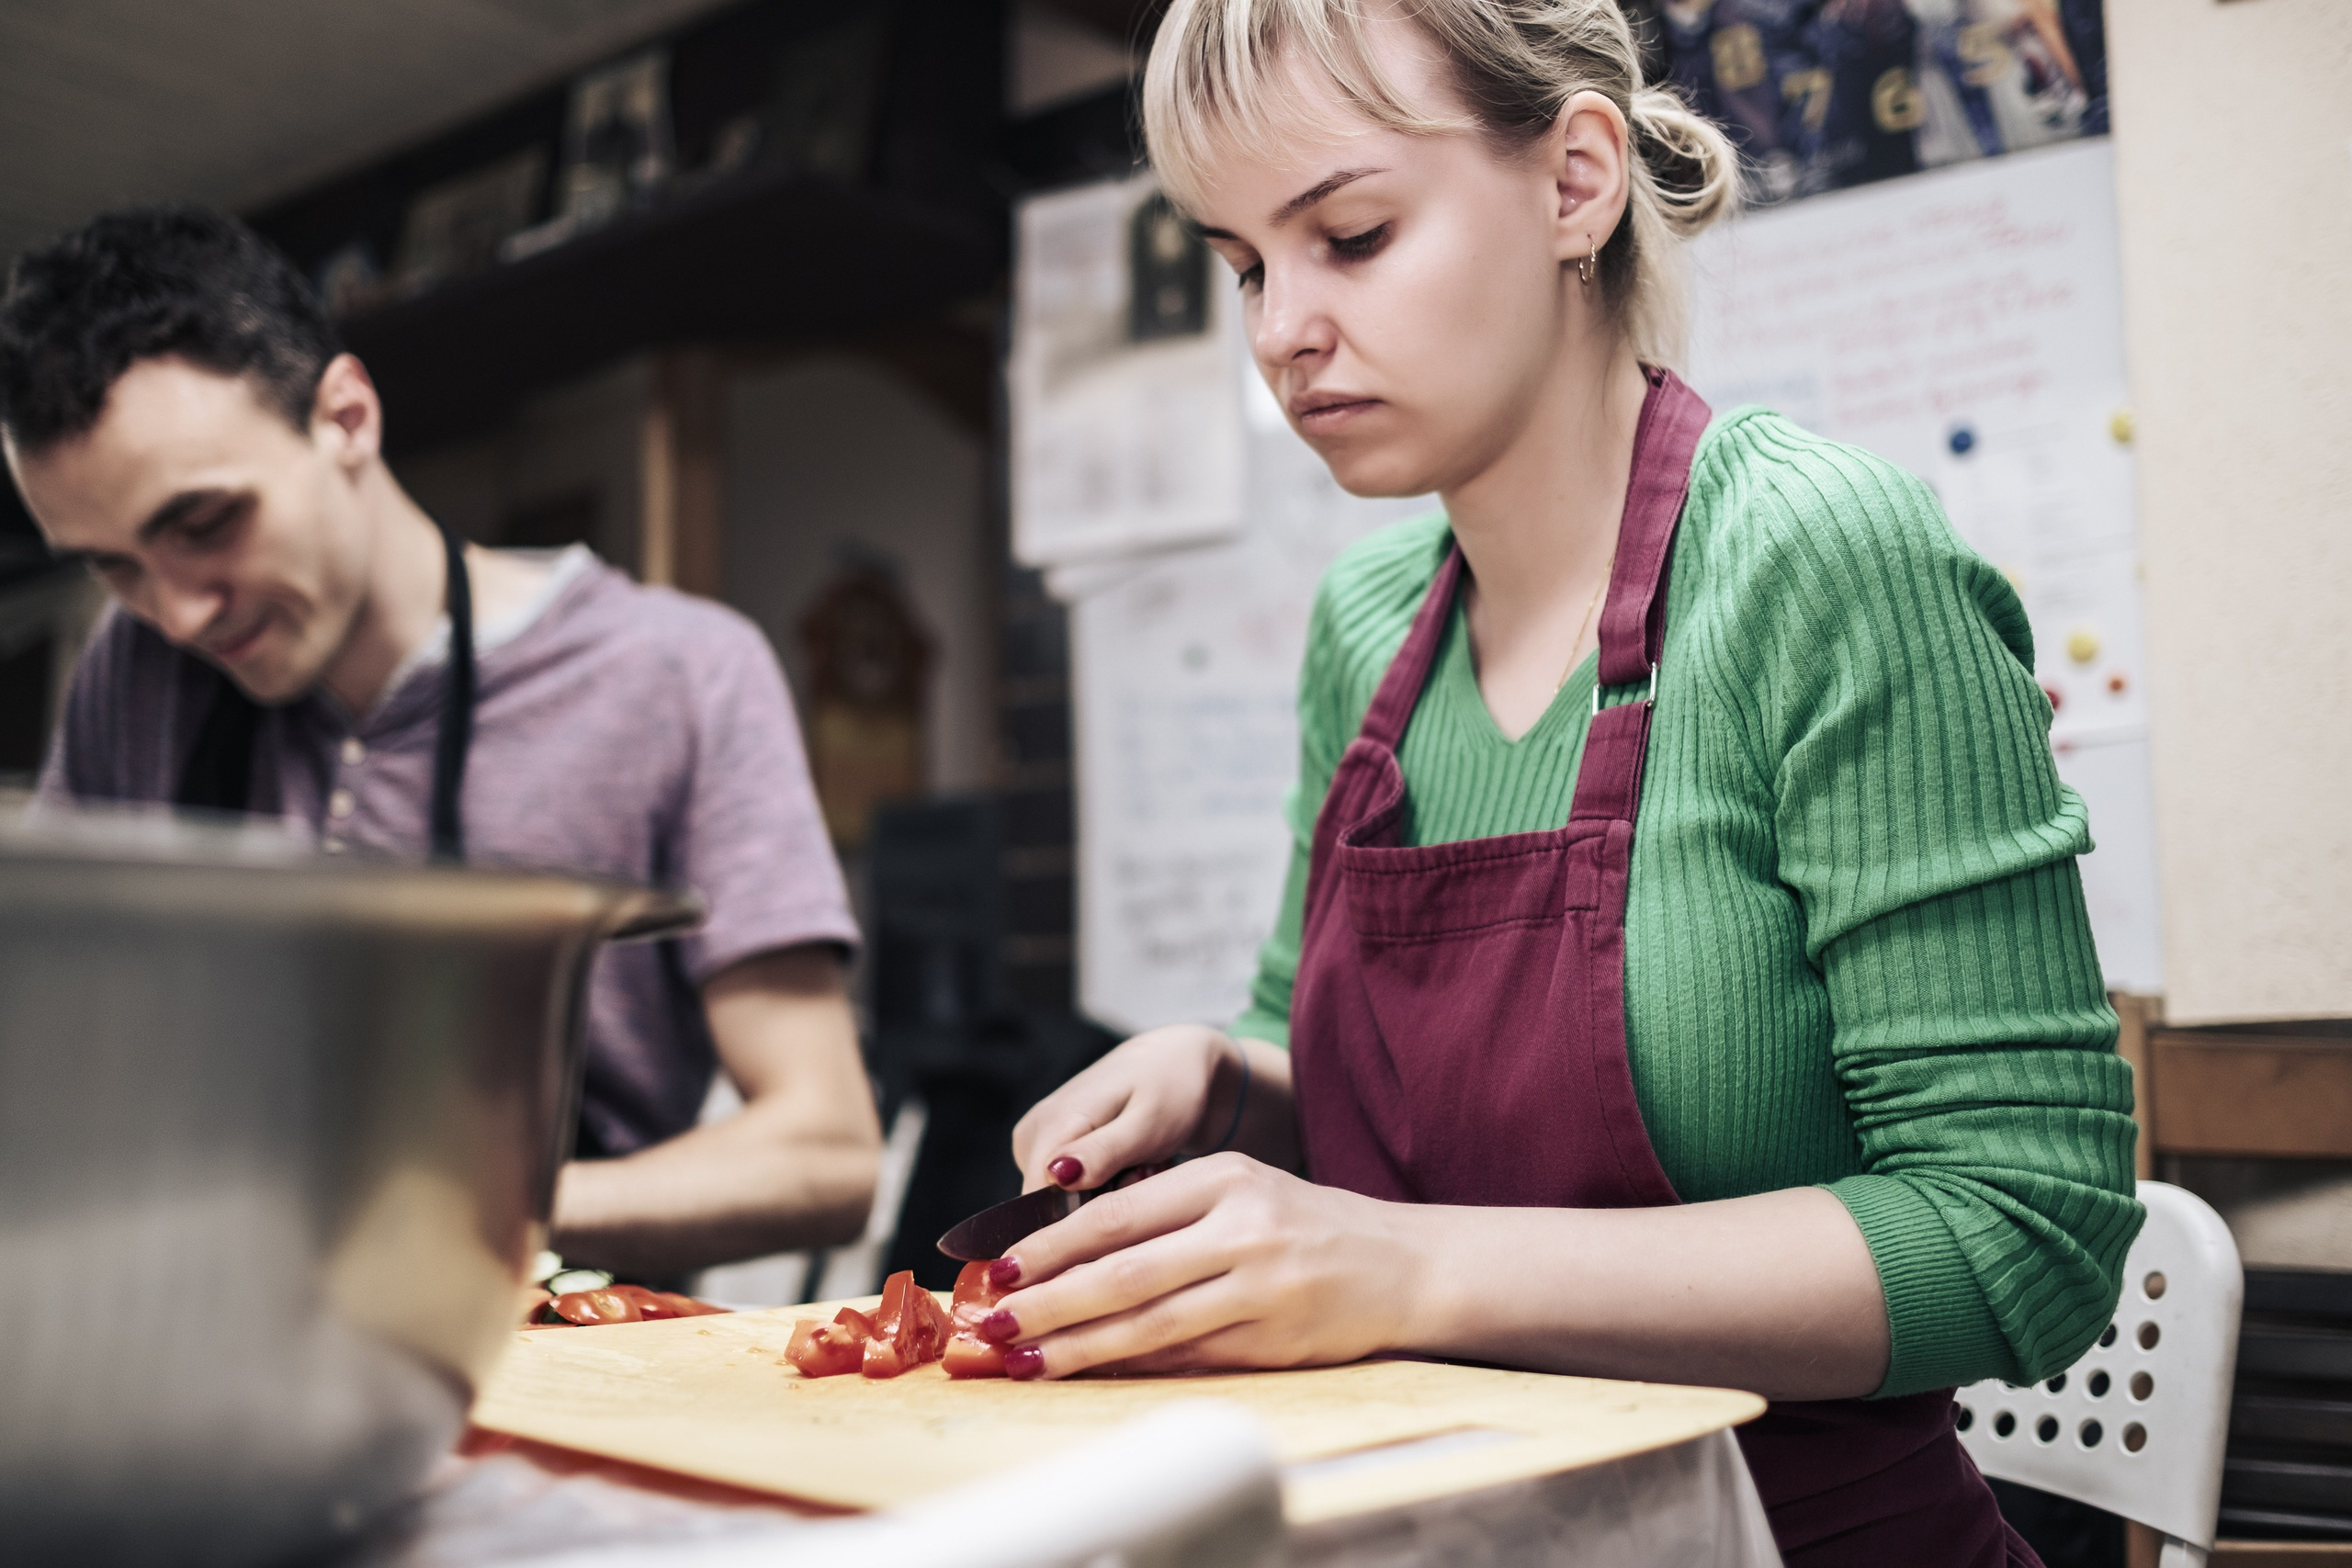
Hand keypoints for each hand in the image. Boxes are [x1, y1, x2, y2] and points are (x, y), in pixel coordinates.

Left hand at [978, 1153, 1424, 1378]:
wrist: (1404, 1263)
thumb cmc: (1305, 1225)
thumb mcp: (1242, 1189)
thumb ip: (1167, 1214)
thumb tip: (1067, 1258)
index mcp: (1224, 1176)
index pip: (1118, 1214)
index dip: (1052, 1246)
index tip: (1002, 1270)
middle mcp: (1241, 1226)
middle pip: (1123, 1271)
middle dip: (1049, 1303)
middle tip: (994, 1324)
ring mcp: (1259, 1285)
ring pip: (1149, 1323)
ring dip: (1078, 1347)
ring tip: (1025, 1360)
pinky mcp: (1273, 1337)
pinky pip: (1186, 1357)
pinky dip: (1131, 1368)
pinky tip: (1091, 1373)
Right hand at [1012, 1025, 1278, 1192]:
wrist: (1174, 1061)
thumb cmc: (1170, 1089)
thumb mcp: (1148, 1123)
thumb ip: (1103, 1152)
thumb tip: (1056, 1178)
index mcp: (1053, 1123)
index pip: (1037, 1203)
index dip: (1080, 1221)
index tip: (1129, 1199)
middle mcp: (1034, 1133)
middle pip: (1049, 1206)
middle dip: (1099, 1207)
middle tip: (1145, 1174)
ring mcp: (1039, 1141)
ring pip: (1062, 1201)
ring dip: (1106, 1199)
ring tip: (1143, 1167)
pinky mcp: (1050, 1150)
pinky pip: (1069, 1191)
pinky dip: (1104, 1188)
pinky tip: (1131, 1167)